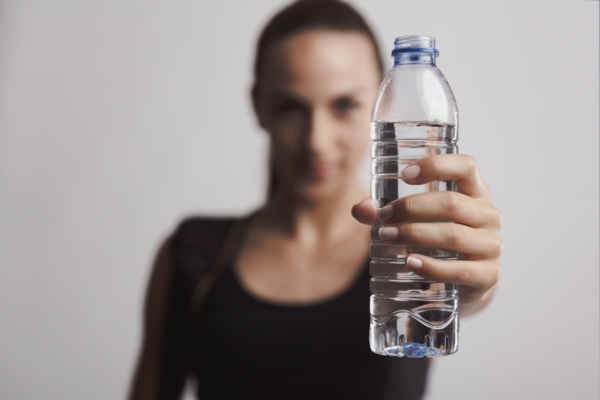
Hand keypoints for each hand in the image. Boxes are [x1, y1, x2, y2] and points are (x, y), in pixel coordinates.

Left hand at [352, 154, 501, 306]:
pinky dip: (432, 266)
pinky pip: (460, 270)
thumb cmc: (437, 242)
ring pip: (453, 235)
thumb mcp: (417, 220)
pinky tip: (410, 262)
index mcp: (475, 192)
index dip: (436, 165)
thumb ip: (386, 212)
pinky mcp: (488, 275)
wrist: (463, 283)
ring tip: (387, 236)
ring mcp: (491, 245)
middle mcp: (488, 215)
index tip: (404, 174)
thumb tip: (360, 209)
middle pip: (451, 203)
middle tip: (383, 216)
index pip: (466, 166)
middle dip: (411, 208)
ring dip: (415, 234)